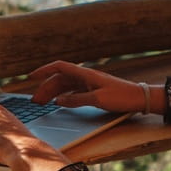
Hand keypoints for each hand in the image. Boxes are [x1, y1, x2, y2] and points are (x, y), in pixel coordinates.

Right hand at [27, 61, 149, 113]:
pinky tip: (58, 103)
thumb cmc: (121, 97)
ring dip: (53, 93)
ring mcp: (89, 83)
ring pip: (65, 86)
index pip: (60, 67)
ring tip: (42, 104)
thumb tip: (58, 101)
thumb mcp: (98, 100)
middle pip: (60, 79)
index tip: (31, 77)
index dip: (44, 70)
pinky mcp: (93, 91)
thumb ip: (76, 100)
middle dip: (46, 88)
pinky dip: (63, 96)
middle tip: (35, 101)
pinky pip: (73, 91)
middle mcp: (85, 76)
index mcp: (85, 74)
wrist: (139, 98)